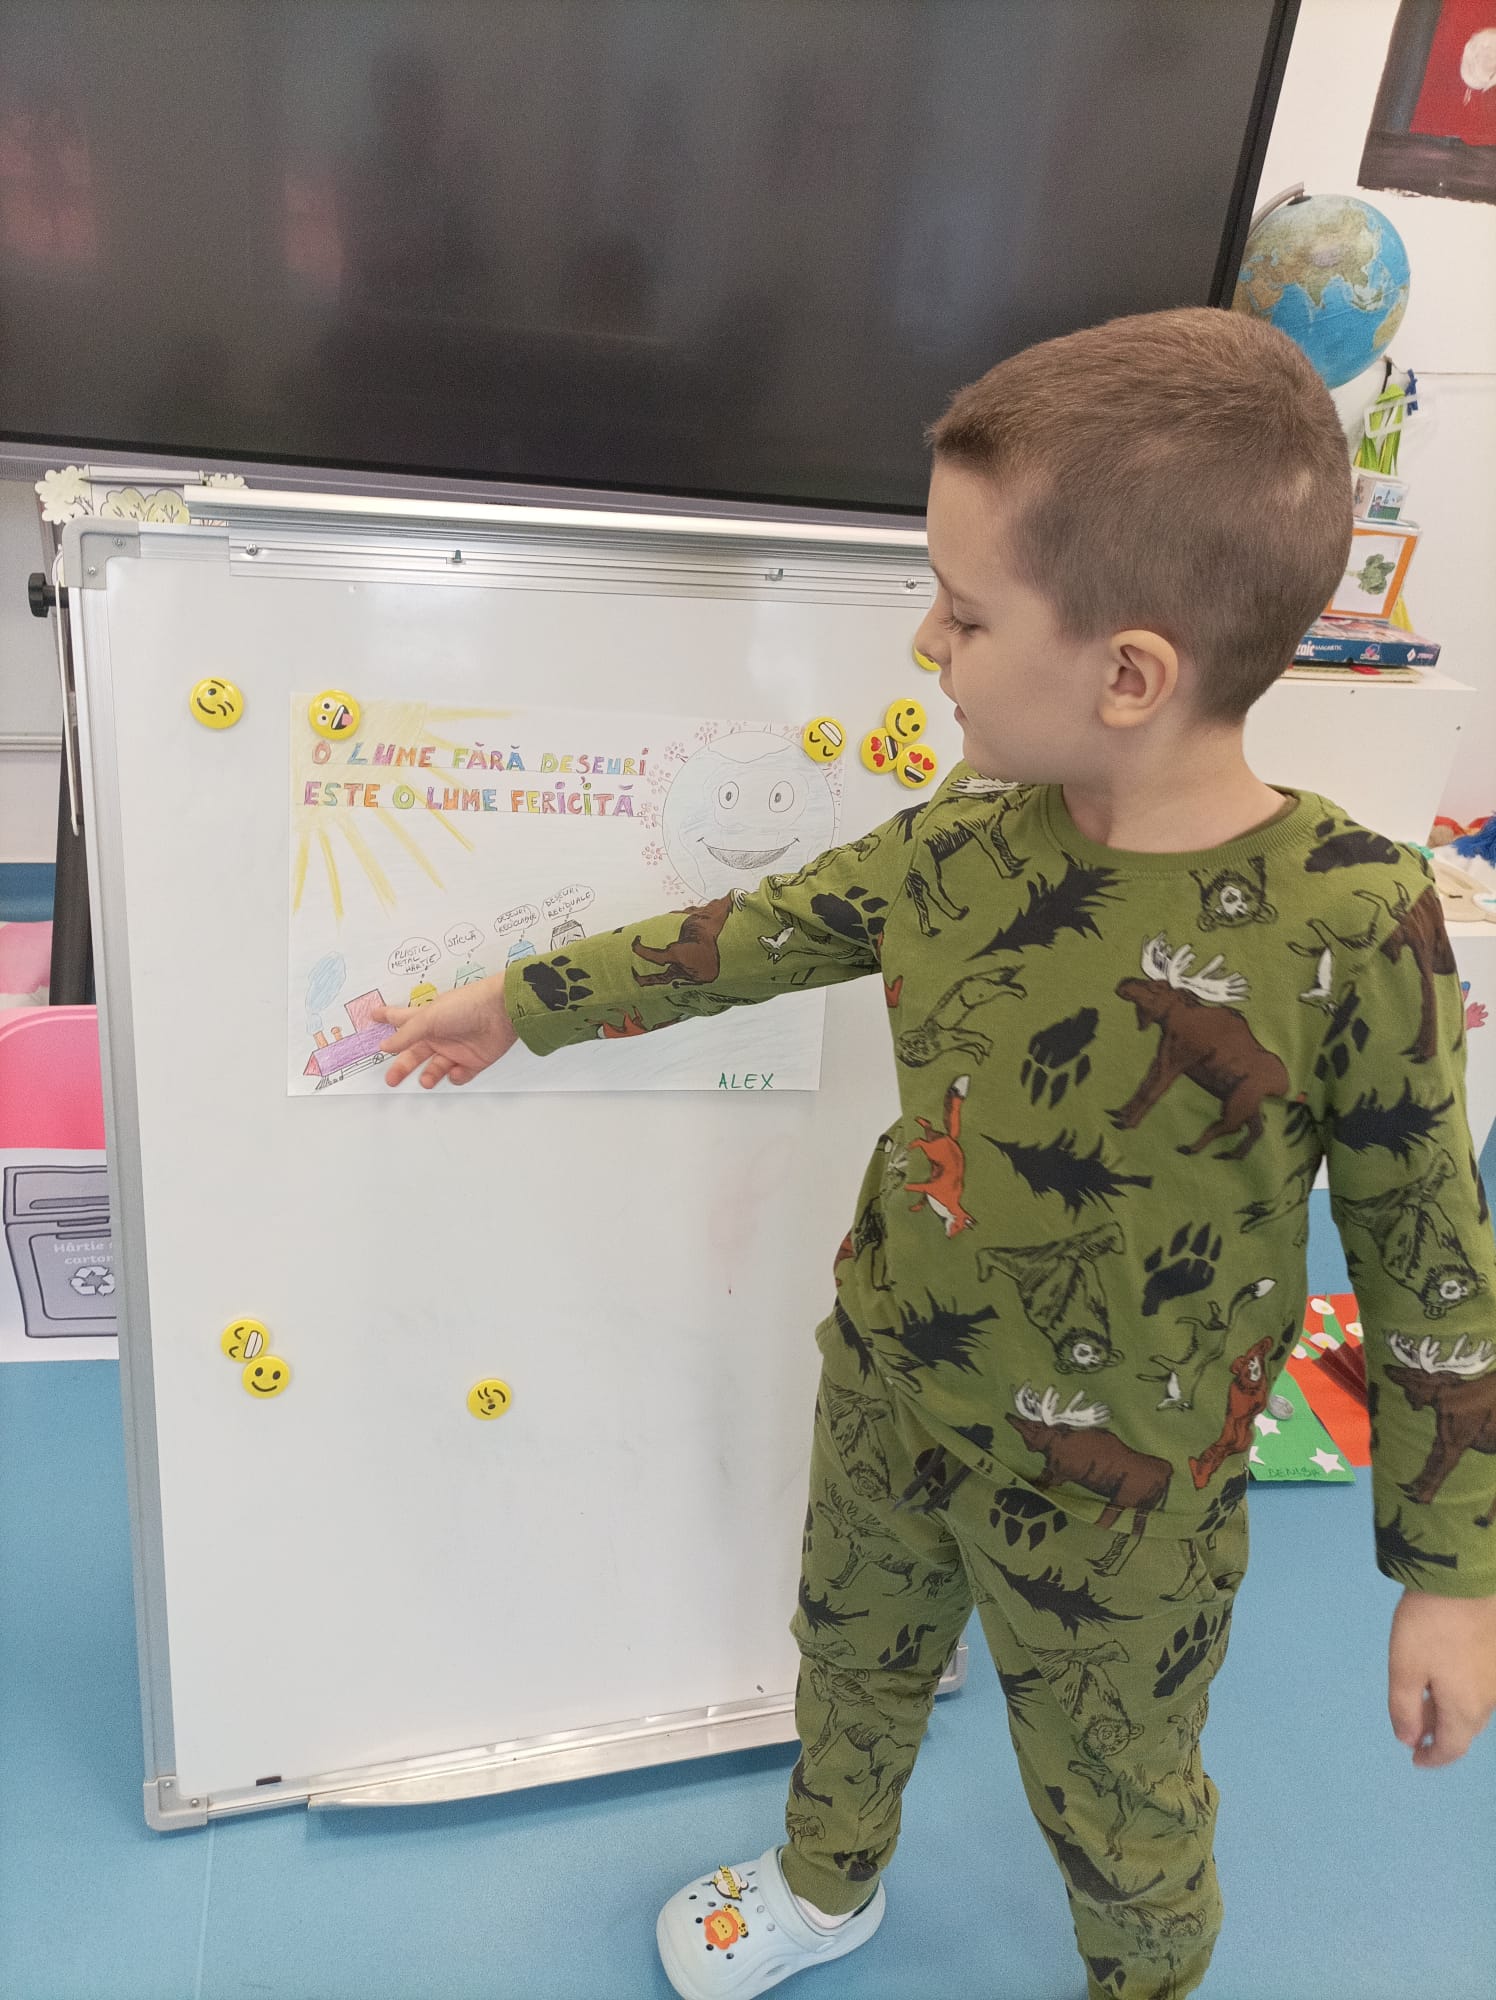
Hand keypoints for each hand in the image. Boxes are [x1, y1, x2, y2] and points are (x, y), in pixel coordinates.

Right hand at [370, 974, 517, 1087]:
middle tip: (391, 1079)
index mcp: (426, 1020)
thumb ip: (406, 1035)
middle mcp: (440, 1035)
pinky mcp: (474, 1061)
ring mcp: (457, 1049)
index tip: (373, 1016)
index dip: (386, 1018)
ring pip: (435, 1069)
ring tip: (427, 1080)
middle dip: (402, 1067)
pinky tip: (457, 1070)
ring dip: (429, 1076)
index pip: (401, 1020)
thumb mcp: (428, 1018)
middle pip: (414, 1054)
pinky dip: (456, 1077)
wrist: (502, 1012)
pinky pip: (460, 1075)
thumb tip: (385, 1046)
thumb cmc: (465, 1006)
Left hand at [1387, 1588, 1495, 1766]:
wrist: (1464, 1580)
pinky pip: (1479, 1687)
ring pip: (1473, 1707)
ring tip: (1424, 1701)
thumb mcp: (1404, 1668)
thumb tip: (1409, 1740)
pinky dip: (1460, 1692)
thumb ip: (1404, 1709)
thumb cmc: (1428, 1626)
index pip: (1452, 1748)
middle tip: (1415, 1729)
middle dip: (1440, 1733)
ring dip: (1449, 1711)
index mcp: (1466, 1708)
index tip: (1416, 1759)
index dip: (1433, 1758)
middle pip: (1464, 1728)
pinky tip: (1443, 1676)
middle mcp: (1489, 1699)